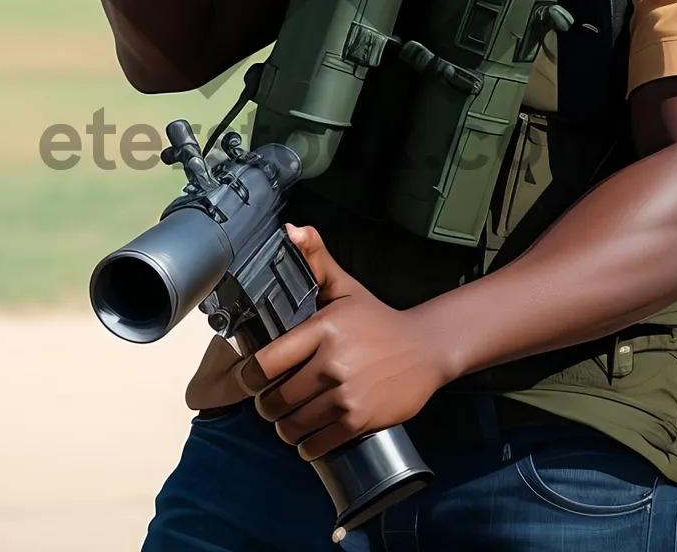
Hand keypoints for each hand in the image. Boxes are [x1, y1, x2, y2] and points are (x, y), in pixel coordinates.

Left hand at [252, 225, 447, 460]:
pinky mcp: (359, 421)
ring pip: (292, 425)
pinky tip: (310, 436)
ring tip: (288, 419)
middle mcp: (331, 363)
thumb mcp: (345, 287)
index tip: (250, 378)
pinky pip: (317, 444)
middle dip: (267, 404)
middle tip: (271, 400)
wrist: (426, 349)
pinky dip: (308, 446)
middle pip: (274, 399)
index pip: (266, 362)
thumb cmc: (378, 319)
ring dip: (285, 427)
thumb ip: (316, 258)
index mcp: (322, 329)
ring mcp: (345, 395)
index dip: (249, 376)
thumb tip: (291, 229)